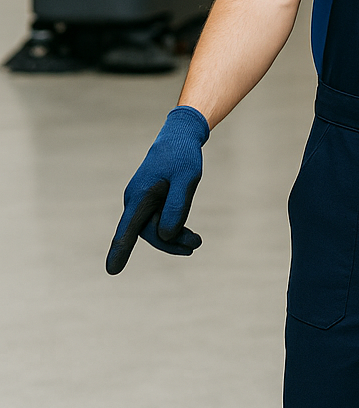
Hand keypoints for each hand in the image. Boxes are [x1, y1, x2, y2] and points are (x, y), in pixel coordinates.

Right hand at [106, 105, 209, 273]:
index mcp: (140, 196)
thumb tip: (165, 235)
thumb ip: (177, 206)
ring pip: (154, 228)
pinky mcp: (149, 200)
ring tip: (196, 242)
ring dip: (173, 237)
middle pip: (149, 232)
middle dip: (171, 242)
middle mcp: (135, 201)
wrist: (180, 137)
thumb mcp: (187, 178)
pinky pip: (157, 220)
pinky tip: (186, 235)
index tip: (112, 270)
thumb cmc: (183, 156)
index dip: (120, 251)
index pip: (128, 229)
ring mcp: (141, 201)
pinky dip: (172, 228)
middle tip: (197, 243)